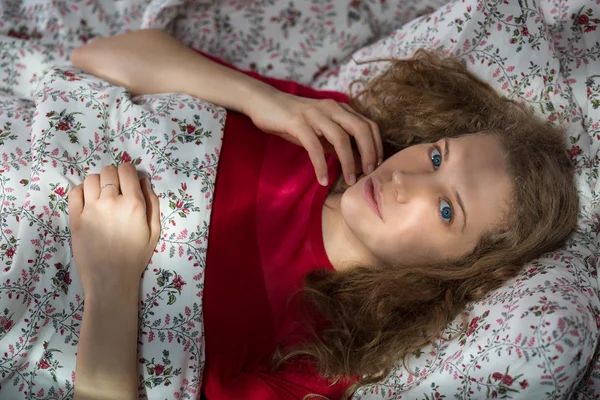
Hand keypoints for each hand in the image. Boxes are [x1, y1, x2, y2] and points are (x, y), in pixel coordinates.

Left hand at [68, 163, 160, 295]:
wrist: (111, 279)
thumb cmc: (136, 256)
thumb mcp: (154, 230)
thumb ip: (152, 203)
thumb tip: (143, 181)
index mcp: (134, 204)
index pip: (127, 170)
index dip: (129, 172)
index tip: (129, 181)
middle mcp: (111, 201)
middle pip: (108, 171)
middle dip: (114, 176)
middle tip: (116, 190)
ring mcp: (90, 209)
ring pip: (91, 179)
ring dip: (98, 183)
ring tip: (101, 196)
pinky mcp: (75, 218)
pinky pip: (75, 192)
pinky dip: (82, 191)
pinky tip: (89, 202)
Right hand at [245, 87, 382, 185]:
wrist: (264, 103)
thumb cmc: (294, 120)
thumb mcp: (320, 132)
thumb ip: (339, 146)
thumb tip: (360, 164)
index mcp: (340, 109)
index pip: (368, 125)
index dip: (377, 145)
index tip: (377, 165)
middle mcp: (331, 108)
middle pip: (360, 129)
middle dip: (369, 153)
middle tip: (368, 174)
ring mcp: (314, 114)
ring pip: (340, 138)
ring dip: (348, 162)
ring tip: (349, 180)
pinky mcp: (297, 122)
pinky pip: (314, 146)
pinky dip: (321, 165)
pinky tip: (322, 179)